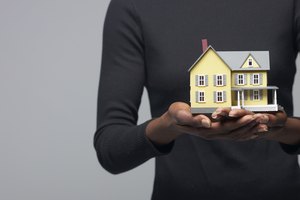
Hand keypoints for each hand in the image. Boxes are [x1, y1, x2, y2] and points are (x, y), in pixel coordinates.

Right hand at [146, 102, 268, 144]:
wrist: (173, 121)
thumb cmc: (176, 115)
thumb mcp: (180, 114)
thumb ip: (192, 118)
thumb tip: (206, 122)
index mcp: (205, 129)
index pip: (226, 127)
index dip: (240, 123)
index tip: (252, 116)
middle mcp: (212, 134)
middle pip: (234, 132)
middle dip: (249, 126)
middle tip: (263, 118)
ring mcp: (214, 134)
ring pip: (235, 135)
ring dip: (250, 130)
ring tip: (264, 124)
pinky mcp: (216, 131)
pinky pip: (232, 134)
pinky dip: (244, 133)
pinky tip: (253, 130)